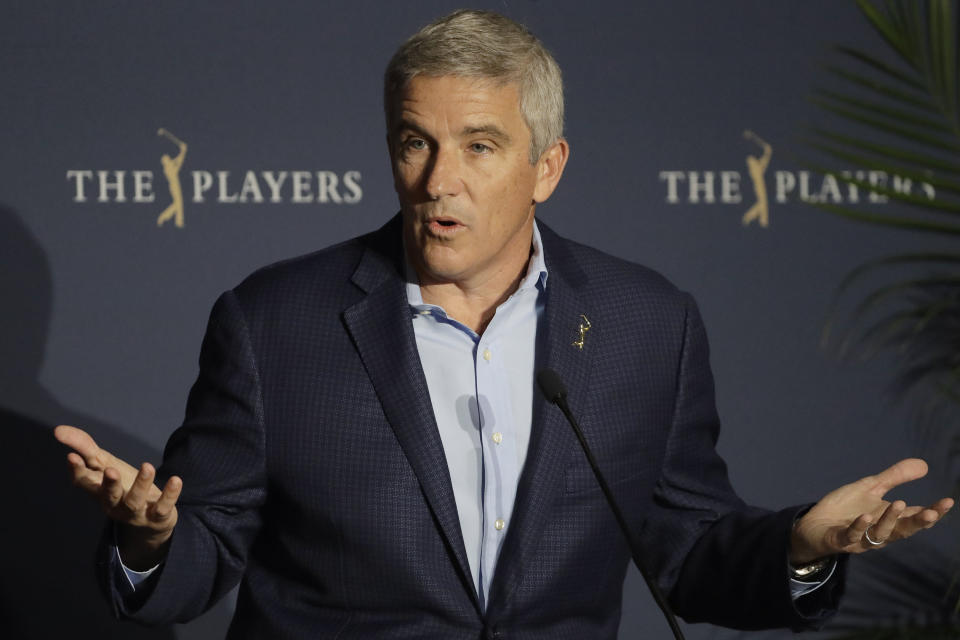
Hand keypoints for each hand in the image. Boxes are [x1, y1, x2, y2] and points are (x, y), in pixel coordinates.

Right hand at [54, 425, 181, 568]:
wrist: (150, 520)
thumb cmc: (122, 486)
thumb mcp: (105, 464)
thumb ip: (84, 447)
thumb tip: (57, 430)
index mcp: (99, 491)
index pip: (85, 483)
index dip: (77, 471)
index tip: (71, 457)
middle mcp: (115, 504)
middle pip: (109, 496)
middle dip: (109, 484)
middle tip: (110, 470)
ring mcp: (136, 512)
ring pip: (136, 501)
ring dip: (141, 484)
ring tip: (148, 466)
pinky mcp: (158, 516)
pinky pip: (163, 507)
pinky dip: (169, 494)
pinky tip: (175, 480)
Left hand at [790, 458, 953, 563]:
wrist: (814, 524)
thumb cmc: (845, 508)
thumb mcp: (871, 488)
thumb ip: (895, 477)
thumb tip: (925, 464)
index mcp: (889, 520)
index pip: (915, 517)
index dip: (932, 512)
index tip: (947, 501)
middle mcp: (879, 532)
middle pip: (903, 530)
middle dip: (918, 522)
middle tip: (931, 512)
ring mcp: (861, 538)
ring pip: (880, 534)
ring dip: (889, 520)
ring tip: (898, 503)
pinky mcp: (841, 540)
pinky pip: (852, 536)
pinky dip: (859, 527)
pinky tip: (864, 516)